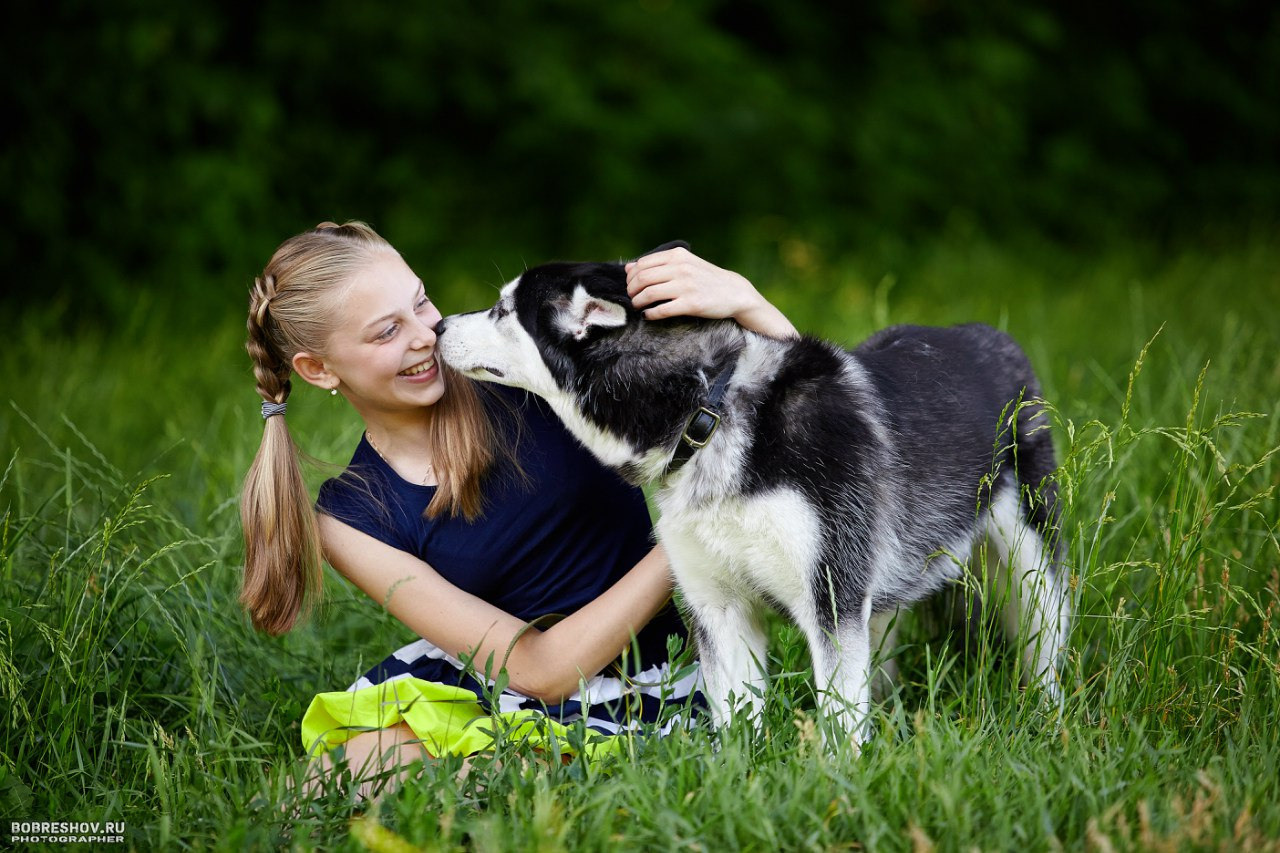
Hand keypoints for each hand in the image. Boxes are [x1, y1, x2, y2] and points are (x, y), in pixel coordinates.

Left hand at [625, 247, 797, 338]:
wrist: (734, 292)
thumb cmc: (706, 278)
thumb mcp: (685, 264)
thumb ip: (658, 264)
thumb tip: (629, 267)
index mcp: (678, 256)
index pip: (642, 264)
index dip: (631, 277)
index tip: (631, 286)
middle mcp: (681, 268)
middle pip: (642, 279)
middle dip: (631, 290)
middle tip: (632, 298)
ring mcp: (686, 286)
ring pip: (649, 294)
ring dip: (637, 302)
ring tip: (638, 306)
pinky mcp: (691, 304)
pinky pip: (662, 310)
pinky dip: (650, 314)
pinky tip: (649, 315)